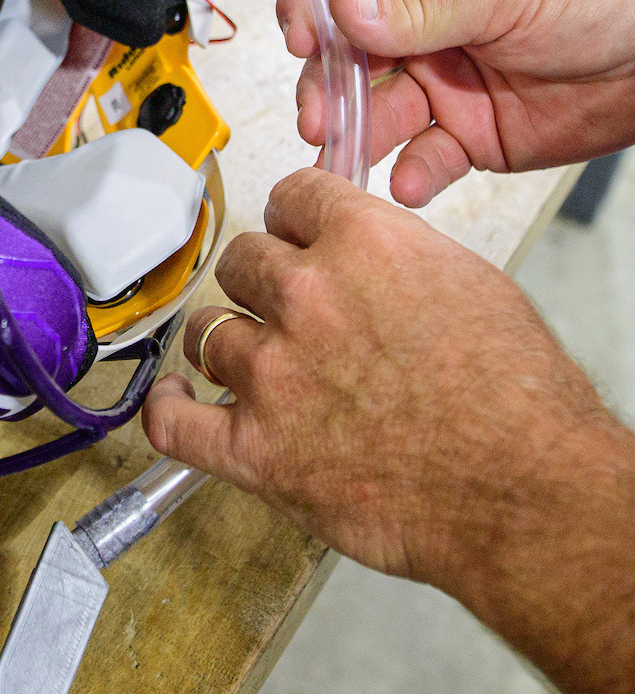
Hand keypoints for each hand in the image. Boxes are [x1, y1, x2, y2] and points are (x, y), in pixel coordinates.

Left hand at [142, 168, 619, 589]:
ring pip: (208, 332)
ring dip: (230, 345)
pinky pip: (174, 421)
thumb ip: (393, 256)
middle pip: (242, 261)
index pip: (290, 198)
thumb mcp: (468, 284)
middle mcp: (306, 296)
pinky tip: (180, 397)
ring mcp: (272, 372)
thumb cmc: (517, 403)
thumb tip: (354, 254)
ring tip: (258, 364)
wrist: (524, 496)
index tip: (294, 236)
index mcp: (362, 243)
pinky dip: (169, 407)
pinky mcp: (254, 447)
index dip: (293, 220)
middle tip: (289, 312)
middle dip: (263, 283)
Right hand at [276, 0, 634, 206]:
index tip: (301, 37)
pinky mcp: (466, 137)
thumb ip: (416, 9)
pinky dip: (411, 174)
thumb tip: (341, 6)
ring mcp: (440, 85)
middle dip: (324, 88)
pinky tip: (411, 181)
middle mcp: (421, 30)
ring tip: (345, 157)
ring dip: (354, 136)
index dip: (310, 4)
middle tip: (319, 117)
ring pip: (374, 114)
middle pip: (344, 58)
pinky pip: (423, 158)